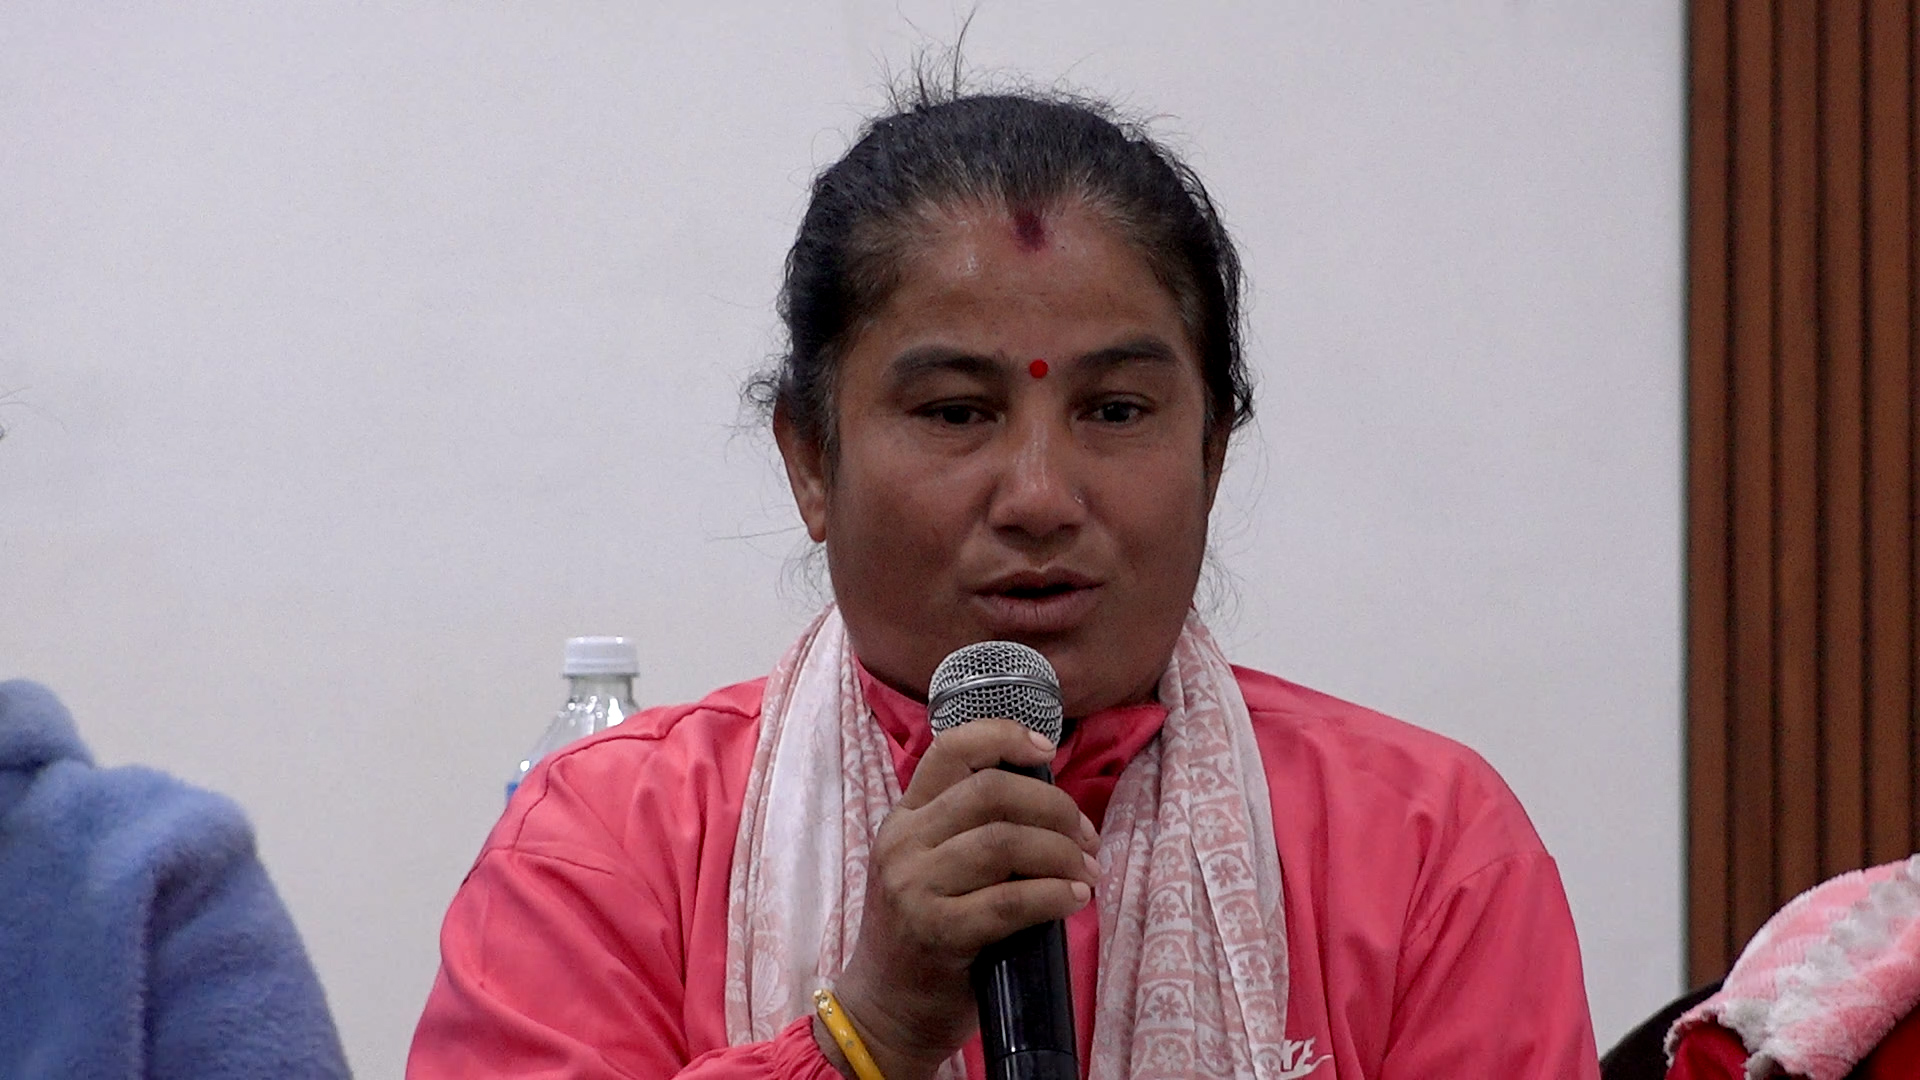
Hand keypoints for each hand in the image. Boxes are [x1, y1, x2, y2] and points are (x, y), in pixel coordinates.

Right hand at [820, 718, 1100, 1079]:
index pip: (951, 749)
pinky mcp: (937, 932)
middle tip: (1085, 837)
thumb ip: (970, 829)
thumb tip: (1052, 804)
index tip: (1047, 749)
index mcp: (905, 816)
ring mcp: (915, 887)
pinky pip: (1010, 901)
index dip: (1005, 736)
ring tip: (1086, 873)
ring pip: (1004, 842)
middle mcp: (905, 843)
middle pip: (991, 792)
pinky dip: (1053, 895)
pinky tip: (1074, 899)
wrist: (885, 1009)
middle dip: (1054, 807)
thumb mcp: (930, 865)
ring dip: (1061, 853)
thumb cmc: (923, 933)